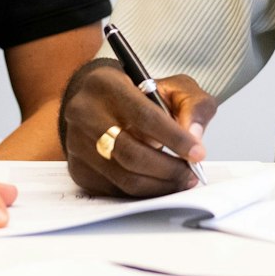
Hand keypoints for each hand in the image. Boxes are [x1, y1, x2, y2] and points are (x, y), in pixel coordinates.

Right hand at [60, 60, 215, 196]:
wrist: (103, 103)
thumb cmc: (141, 95)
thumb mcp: (174, 87)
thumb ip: (193, 105)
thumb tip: (194, 136)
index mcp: (106, 84)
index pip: (144, 116)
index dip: (174, 138)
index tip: (197, 153)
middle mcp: (84, 113)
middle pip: (131, 153)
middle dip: (168, 169)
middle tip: (191, 173)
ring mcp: (77, 143)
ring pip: (124, 177)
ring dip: (159, 185)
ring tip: (181, 180)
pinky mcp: (78, 169)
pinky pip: (115, 190)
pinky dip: (144, 191)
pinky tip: (159, 183)